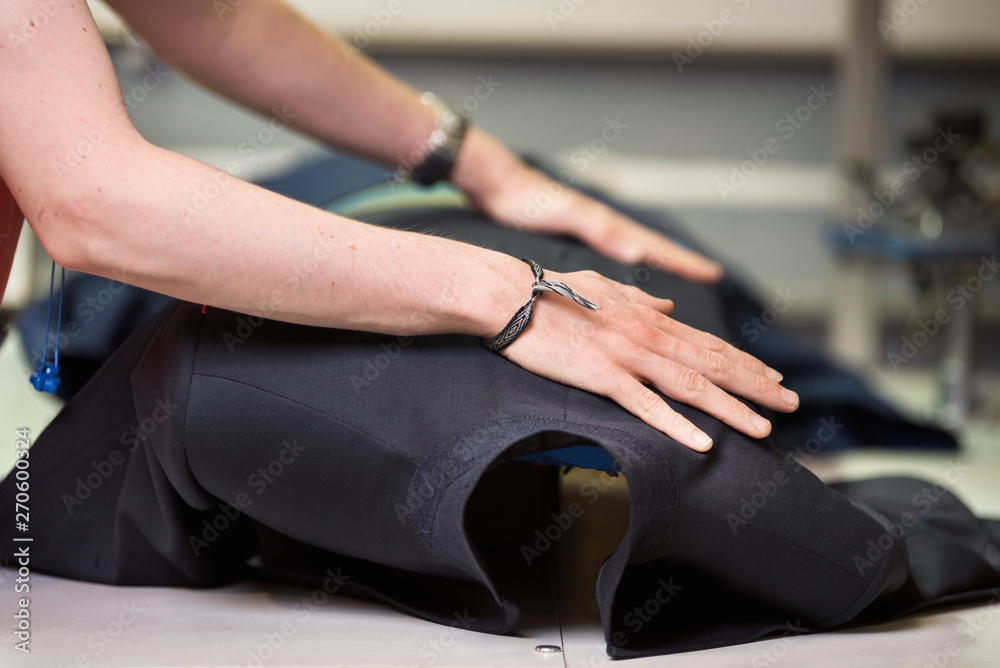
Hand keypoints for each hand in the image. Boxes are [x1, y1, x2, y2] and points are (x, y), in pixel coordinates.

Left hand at [452, 129, 722, 282]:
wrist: (497, 184)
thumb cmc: (527, 201)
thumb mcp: (566, 215)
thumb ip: (600, 232)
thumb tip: (637, 253)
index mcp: (606, 224)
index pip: (654, 246)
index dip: (682, 261)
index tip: (712, 273)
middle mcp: (604, 224)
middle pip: (652, 245)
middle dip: (681, 260)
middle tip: (711, 273)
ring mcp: (591, 227)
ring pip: (636, 245)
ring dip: (660, 258)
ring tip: (682, 269)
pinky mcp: (575, 232)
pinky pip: (616, 248)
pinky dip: (632, 257)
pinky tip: (630, 265)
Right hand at [496, 269, 798, 451]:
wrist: (510, 296)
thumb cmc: (551, 289)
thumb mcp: (604, 286)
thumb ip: (640, 300)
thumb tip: (668, 307)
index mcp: (649, 317)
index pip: (708, 343)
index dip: (744, 361)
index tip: (773, 376)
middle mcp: (648, 335)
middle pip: (713, 364)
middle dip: (756, 385)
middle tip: (791, 403)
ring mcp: (627, 356)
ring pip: (691, 386)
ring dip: (731, 408)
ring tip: (764, 428)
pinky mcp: (602, 375)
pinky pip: (646, 405)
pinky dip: (676, 425)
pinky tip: (702, 443)